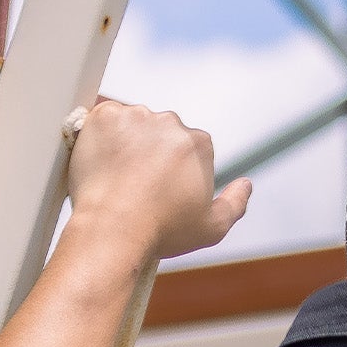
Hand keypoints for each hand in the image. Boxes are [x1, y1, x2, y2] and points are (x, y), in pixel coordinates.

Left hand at [65, 99, 250, 260]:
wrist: (114, 228)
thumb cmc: (162, 231)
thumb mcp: (212, 227)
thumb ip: (236, 203)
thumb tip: (246, 185)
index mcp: (199, 144)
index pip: (190, 147)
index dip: (177, 170)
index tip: (164, 188)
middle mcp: (170, 122)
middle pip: (161, 132)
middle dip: (152, 151)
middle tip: (138, 183)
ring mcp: (134, 116)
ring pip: (131, 124)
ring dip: (126, 142)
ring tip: (118, 176)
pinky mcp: (102, 116)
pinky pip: (102, 119)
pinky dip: (100, 136)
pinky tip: (101, 162)